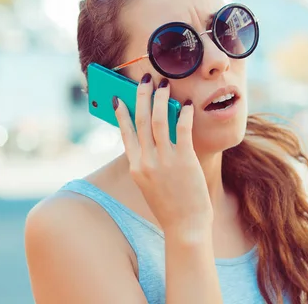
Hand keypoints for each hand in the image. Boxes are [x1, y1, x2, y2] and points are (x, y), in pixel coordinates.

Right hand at [113, 74, 212, 237]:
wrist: (185, 227)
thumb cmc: (170, 206)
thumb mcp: (150, 185)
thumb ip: (147, 163)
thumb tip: (150, 138)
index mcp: (136, 167)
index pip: (125, 133)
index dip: (122, 112)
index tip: (120, 97)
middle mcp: (146, 161)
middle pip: (141, 121)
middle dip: (142, 96)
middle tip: (145, 79)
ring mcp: (165, 161)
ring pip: (159, 121)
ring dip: (161, 100)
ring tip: (165, 85)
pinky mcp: (185, 161)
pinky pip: (183, 130)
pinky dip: (184, 115)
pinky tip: (187, 105)